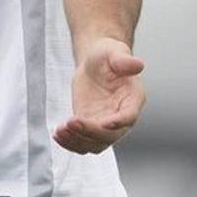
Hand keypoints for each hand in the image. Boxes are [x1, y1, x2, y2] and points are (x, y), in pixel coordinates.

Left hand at [55, 37, 145, 152]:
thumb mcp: (114, 52)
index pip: (129, 116)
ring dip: (78, 141)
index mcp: (133, 99)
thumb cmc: (108, 55)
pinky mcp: (89, 125)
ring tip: (61, 131)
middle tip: (71, 122)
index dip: (120, 122)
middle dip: (91, 132)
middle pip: (110, 135)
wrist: (95, 63)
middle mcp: (121, 116)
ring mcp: (105, 124)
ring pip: (95, 144)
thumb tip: (138, 64)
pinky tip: (58, 133)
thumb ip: (124, 60)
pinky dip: (70, 142)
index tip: (105, 123)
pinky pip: (82, 142)